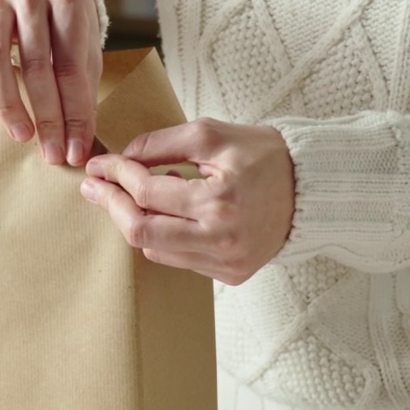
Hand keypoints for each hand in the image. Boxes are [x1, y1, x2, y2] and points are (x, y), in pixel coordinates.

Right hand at [0, 0, 101, 165]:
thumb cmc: (63, 23)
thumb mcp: (84, 46)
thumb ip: (83, 85)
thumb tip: (80, 139)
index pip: (72, 65)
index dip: (75, 112)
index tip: (75, 149)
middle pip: (36, 64)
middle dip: (46, 117)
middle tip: (51, 152)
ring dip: (8, 105)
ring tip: (22, 134)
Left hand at [79, 118, 295, 284]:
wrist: (314, 189)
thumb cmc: (265, 156)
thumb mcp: (213, 135)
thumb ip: (162, 144)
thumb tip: (121, 158)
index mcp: (220, 201)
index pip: (147, 193)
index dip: (117, 175)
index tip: (99, 165)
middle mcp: (223, 240)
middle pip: (142, 232)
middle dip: (112, 206)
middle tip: (96, 187)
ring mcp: (227, 263)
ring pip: (156, 250)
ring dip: (138, 221)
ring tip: (141, 192)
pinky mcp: (231, 275)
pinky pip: (180, 259)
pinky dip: (166, 236)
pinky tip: (171, 213)